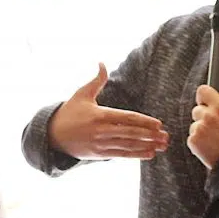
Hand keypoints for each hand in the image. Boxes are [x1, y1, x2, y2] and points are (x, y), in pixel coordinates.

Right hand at [47, 64, 167, 159]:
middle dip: (150, 135)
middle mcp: (101, 131)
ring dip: (146, 146)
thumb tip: (102, 62)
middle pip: (130, 133)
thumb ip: (96, 80)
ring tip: (162, 146)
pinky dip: (136, 155)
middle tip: (166, 136)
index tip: (158, 124)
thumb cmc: (69, 113)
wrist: (52, 136)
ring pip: (128, 145)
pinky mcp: (99, 154)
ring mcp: (100, 144)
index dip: (143, 122)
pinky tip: (149, 154)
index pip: (126, 118)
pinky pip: (121, 154)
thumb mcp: (81, 94)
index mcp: (99, 115)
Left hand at [188, 81, 218, 168]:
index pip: (202, 91)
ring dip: (201, 128)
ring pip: (194, 123)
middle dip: (204, 115)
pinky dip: (198, 140)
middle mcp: (208, 116)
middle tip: (216, 125)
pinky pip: (192, 136)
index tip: (207, 102)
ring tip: (214, 136)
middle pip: (197, 109)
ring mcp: (199, 129)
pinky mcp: (193, 141)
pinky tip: (209, 144)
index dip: (204, 96)